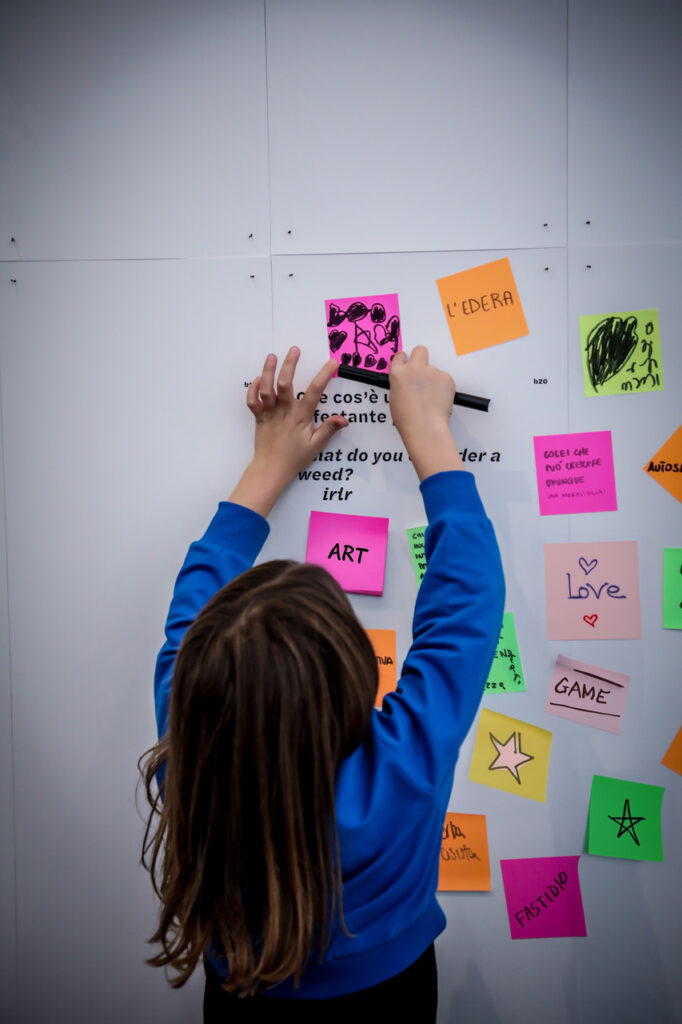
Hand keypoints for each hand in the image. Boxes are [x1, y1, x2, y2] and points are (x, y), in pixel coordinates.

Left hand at [229, 347, 347, 515]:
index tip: (333, 362)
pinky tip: (257, 379)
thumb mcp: (316, 445)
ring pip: (266, 388)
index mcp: (301, 416)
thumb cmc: (294, 458)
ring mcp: (270, 413)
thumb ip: (329, 429)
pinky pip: (252, 401)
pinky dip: (252, 389)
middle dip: (290, 364)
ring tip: (272, 356)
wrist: (271, 469)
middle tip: (295, 349)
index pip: (315, 391)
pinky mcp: (259, 417)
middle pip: (285, 383)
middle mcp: (284, 411)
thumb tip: (344, 419)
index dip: (324, 374)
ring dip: (267, 371)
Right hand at [389, 346, 463, 479]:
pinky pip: (444, 379)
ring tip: (430, 398)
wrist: (424, 427)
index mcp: (398, 374)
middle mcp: (414, 368)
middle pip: (420, 350)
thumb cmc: (408, 420)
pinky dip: (443, 387)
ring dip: (433, 379)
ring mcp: (431, 372)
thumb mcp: (394, 398)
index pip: (400, 356)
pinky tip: (438, 400)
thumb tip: (406, 381)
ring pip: (433, 369)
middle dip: (420, 357)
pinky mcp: (446, 378)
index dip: (404, 361)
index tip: (407, 364)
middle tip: (422, 370)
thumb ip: (400, 383)